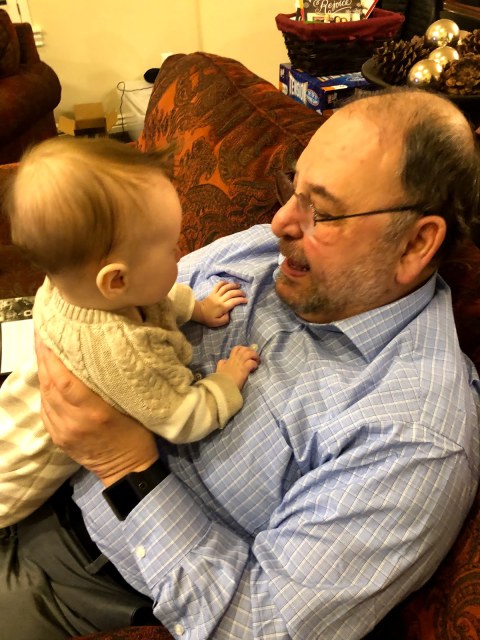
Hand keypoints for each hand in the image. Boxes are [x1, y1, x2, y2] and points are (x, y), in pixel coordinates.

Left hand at [35, 337, 158, 486]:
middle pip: (50, 384)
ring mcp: (62, 431)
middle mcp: (73, 421)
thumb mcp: (132, 405)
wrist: (128, 470)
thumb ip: (112, 383)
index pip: (64, 379)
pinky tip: (48, 374)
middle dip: (44, 356)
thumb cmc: (138, 433)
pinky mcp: (57, 437)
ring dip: (43, 369)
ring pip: (45, 394)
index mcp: (95, 412)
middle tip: (44, 331)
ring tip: (45, 347)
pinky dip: (45, 387)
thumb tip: (100, 353)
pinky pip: (45, 407)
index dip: (53, 355)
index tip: (50, 332)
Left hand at [193, 281, 247, 326]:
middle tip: (244, 293)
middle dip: (239, 292)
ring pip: (226, 287)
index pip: (234, 301)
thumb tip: (229, 313)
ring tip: (238, 285)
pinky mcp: (212, 292)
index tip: (246, 300)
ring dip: (233, 285)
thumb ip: (226, 319)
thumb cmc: (208, 318)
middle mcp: (220, 299)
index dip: (241, 300)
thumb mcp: (218, 323)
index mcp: (222, 307)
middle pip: (231, 293)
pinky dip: (223, 282)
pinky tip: (228, 282)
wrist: (198, 312)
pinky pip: (218, 285)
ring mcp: (216, 295)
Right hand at [216, 345, 259, 389]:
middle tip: (253, 357)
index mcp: (227, 361)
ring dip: (254, 355)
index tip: (246, 355)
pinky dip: (254, 364)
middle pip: (243, 348)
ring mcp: (238, 364)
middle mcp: (233, 360)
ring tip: (257, 361)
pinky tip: (255, 368)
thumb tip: (224, 361)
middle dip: (250, 350)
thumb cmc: (220, 382)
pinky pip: (251, 362)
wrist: (221, 388)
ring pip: (248, 352)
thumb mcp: (218, 371)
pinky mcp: (244, 369)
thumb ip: (221, 365)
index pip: (235, 350)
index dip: (243, 351)